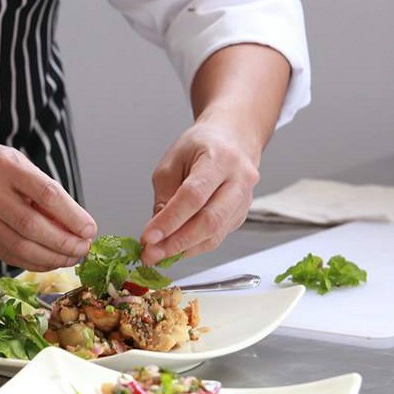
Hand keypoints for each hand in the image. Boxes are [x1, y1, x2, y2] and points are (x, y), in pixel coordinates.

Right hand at [0, 143, 96, 271]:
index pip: (45, 194)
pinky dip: (33, 262)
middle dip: (63, 243)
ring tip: (71, 258)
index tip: (90, 230)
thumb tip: (77, 225)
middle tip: (83, 249)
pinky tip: (50, 262)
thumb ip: (45, 191)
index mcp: (6, 167)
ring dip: (51, 258)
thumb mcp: (20, 165)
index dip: (71, 216)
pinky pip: (7, 255)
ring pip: (18, 246)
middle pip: (31, 225)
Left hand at [140, 121, 259, 265]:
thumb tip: (157, 231)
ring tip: (158, 254)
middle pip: (210, 220)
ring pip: (215, 234)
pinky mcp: (241, 215)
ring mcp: (245, 200)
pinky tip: (175, 248)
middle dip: (177, 242)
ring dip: (183, 249)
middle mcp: (239, 180)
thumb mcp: (173, 161)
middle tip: (151, 254)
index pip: (194, 196)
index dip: (170, 220)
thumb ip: (165, 195)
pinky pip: (217, 237)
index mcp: (220, 158)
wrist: (234, 138)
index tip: (148, 237)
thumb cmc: (201, 146)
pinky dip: (193, 246)